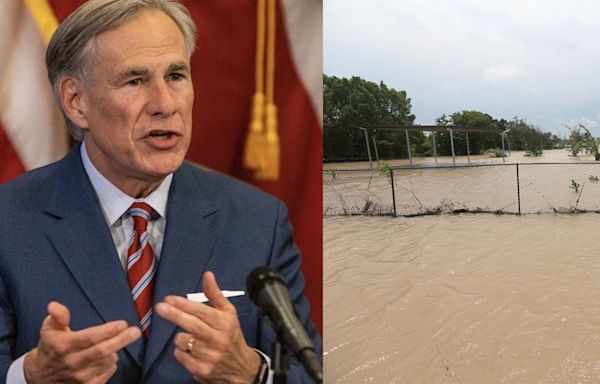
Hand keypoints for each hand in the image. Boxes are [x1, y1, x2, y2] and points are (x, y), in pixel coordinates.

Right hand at [23, 301, 141, 383]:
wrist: (41, 376)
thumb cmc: (51, 347)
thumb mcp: (49, 329)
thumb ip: (57, 316)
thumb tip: (54, 305)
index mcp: (63, 346)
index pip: (89, 337)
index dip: (108, 330)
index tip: (123, 323)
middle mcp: (72, 363)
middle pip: (102, 351)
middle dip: (122, 340)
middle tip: (136, 331)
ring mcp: (80, 377)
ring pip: (108, 360)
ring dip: (115, 350)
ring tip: (111, 343)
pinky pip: (108, 371)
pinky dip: (111, 362)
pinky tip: (106, 356)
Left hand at [155, 272, 260, 382]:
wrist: (240, 366)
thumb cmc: (231, 334)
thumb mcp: (228, 312)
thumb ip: (214, 294)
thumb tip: (207, 275)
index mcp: (225, 323)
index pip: (202, 311)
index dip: (183, 304)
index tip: (169, 299)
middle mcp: (218, 339)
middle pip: (192, 325)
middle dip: (174, 315)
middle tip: (160, 307)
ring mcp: (210, 356)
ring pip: (183, 341)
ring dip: (180, 337)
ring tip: (189, 336)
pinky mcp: (202, 370)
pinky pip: (181, 356)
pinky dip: (180, 351)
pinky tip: (189, 349)